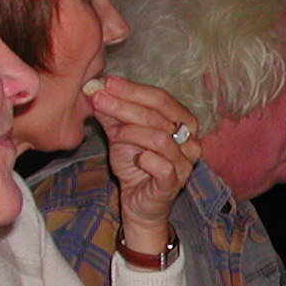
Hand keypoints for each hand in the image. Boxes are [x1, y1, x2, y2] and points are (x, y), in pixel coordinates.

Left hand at [93, 76, 200, 253]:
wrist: (139, 203)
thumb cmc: (136, 165)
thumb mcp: (121, 135)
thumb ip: (112, 114)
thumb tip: (95, 89)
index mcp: (182, 122)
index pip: (160, 98)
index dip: (134, 90)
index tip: (107, 83)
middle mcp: (190, 140)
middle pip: (160, 115)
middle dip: (126, 105)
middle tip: (99, 98)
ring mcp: (185, 163)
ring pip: (160, 138)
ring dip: (131, 131)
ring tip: (113, 133)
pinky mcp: (175, 183)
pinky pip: (162, 165)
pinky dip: (145, 158)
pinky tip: (134, 158)